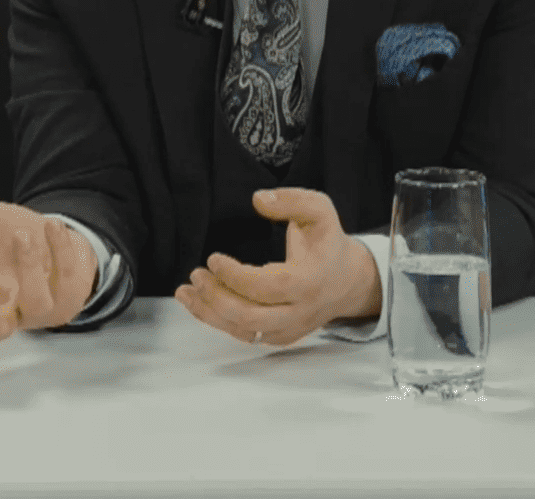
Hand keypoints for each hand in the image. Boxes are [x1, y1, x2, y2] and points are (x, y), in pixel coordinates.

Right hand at [0, 201, 96, 340]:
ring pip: (36, 304)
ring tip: (22, 236)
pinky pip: (67, 276)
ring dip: (28, 271)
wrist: (47, 235)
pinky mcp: (68, 295)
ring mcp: (40, 306)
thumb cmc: (3, 236)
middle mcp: (8, 309)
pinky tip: (51, 225)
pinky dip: (60, 249)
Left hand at [175, 187, 381, 346]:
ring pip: (244, 331)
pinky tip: (199, 304)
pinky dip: (218, 322)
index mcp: (309, 281)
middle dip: (216, 298)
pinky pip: (245, 335)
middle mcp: (300, 311)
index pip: (268, 287)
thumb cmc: (328, 243)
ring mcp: (289, 328)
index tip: (213, 258)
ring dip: (209, 313)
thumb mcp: (319, 211)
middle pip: (251, 317)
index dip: (236, 277)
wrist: (348, 281)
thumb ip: (292, 200)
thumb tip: (258, 199)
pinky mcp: (279, 336)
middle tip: (196, 275)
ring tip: (186, 292)